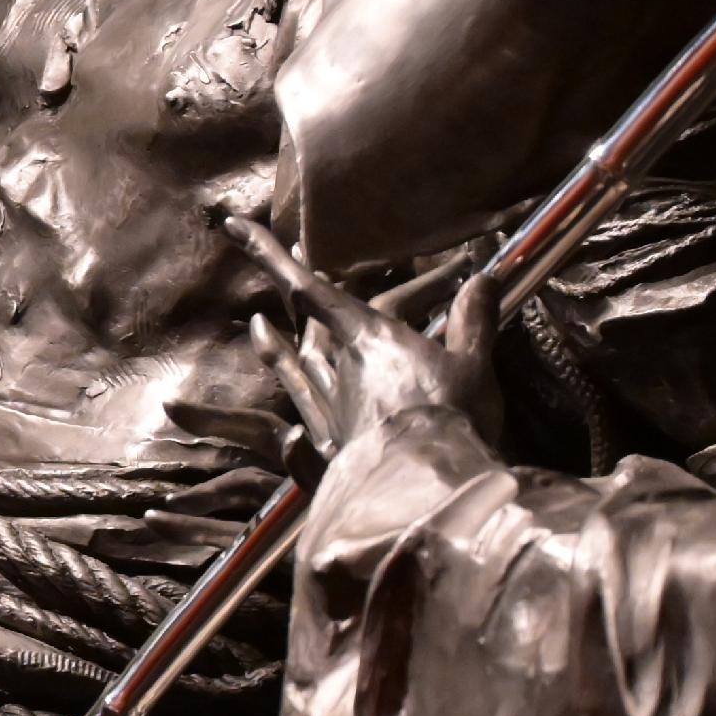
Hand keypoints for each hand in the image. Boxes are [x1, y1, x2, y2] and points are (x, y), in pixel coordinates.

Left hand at [227, 215, 499, 459]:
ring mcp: (328, 407)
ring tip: (258, 324)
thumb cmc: (452, 419)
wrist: (425, 490)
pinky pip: (300, 409)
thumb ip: (473, 320)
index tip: (232, 225)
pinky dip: (289, 398)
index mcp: (367, 339)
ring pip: (295, 364)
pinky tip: (278, 390)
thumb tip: (484, 276)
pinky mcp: (330, 445)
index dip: (268, 254)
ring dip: (277, 343)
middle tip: (281, 265)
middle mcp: (337, 367)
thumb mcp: (473, 366)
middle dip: (291, 288)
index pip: (309, 287)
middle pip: (305, 320)